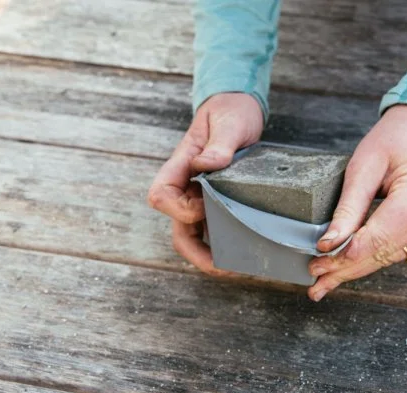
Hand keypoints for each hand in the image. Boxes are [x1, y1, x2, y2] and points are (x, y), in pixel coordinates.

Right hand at [148, 93, 263, 274]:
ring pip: (193, 234)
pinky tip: (245, 253)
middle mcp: (186, 186)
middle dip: (195, 252)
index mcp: (181, 166)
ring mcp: (199, 196)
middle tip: (223, 267)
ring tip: (236, 270)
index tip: (206, 205)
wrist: (238, 109)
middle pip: (176, 226)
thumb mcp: (230, 123)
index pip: (161, 196)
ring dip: (209, 256)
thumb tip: (206, 165)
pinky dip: (225, 244)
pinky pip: (213, 228)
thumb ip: (219, 144)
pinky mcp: (216, 201)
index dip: (179, 209)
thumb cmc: (231, 112)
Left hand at [308, 105, 406, 300]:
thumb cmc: (393, 141)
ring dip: (357, 269)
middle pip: (384, 253)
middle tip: (316, 283)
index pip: (379, 237)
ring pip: (391, 258)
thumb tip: (328, 245)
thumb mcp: (363, 167)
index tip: (317, 266)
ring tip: (326, 280)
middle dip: (346, 269)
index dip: (345, 256)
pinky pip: (400, 251)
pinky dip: (373, 258)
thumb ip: (348, 208)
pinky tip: (349, 267)